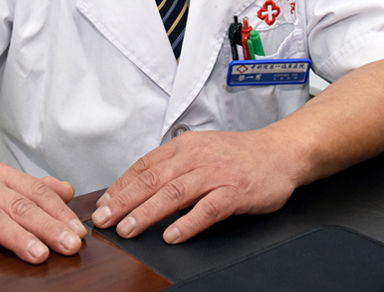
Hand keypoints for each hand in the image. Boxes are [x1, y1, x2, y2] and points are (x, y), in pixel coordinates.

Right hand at [0, 163, 86, 262]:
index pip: (37, 192)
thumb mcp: (5, 194)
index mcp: (3, 176)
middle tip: (68, 246)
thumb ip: (36, 192)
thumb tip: (68, 191)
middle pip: (21, 206)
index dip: (59, 213)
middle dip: (48, 227)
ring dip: (19, 238)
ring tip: (39, 254)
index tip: (78, 233)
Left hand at [91, 129, 297, 243]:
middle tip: (104, 220)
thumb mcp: (201, 150)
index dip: (121, 185)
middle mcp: (196, 157)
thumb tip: (140, 187)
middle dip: (124, 201)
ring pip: (175, 192)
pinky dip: (189, 223)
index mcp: (184, 146)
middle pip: (153, 179)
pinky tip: (173, 236)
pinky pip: (208, 209)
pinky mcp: (235, 191)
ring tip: (128, 229)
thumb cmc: (238, 155)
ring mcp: (215, 174)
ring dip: (148, 212)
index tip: (103, 204)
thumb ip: (174, 166)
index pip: (144, 166)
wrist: (280, 152)